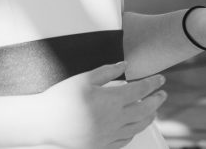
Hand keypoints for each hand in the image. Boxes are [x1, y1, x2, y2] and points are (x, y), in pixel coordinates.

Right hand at [42, 62, 165, 147]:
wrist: (42, 123)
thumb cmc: (61, 98)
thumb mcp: (84, 79)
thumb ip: (107, 71)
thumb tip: (125, 65)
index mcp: (111, 100)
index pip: (140, 90)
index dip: (153, 83)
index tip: (161, 78)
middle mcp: (113, 120)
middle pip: (145, 110)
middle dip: (157, 100)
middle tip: (163, 94)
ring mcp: (108, 135)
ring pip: (137, 127)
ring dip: (149, 117)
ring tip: (153, 110)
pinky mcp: (100, 146)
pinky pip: (124, 140)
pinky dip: (133, 131)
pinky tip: (134, 126)